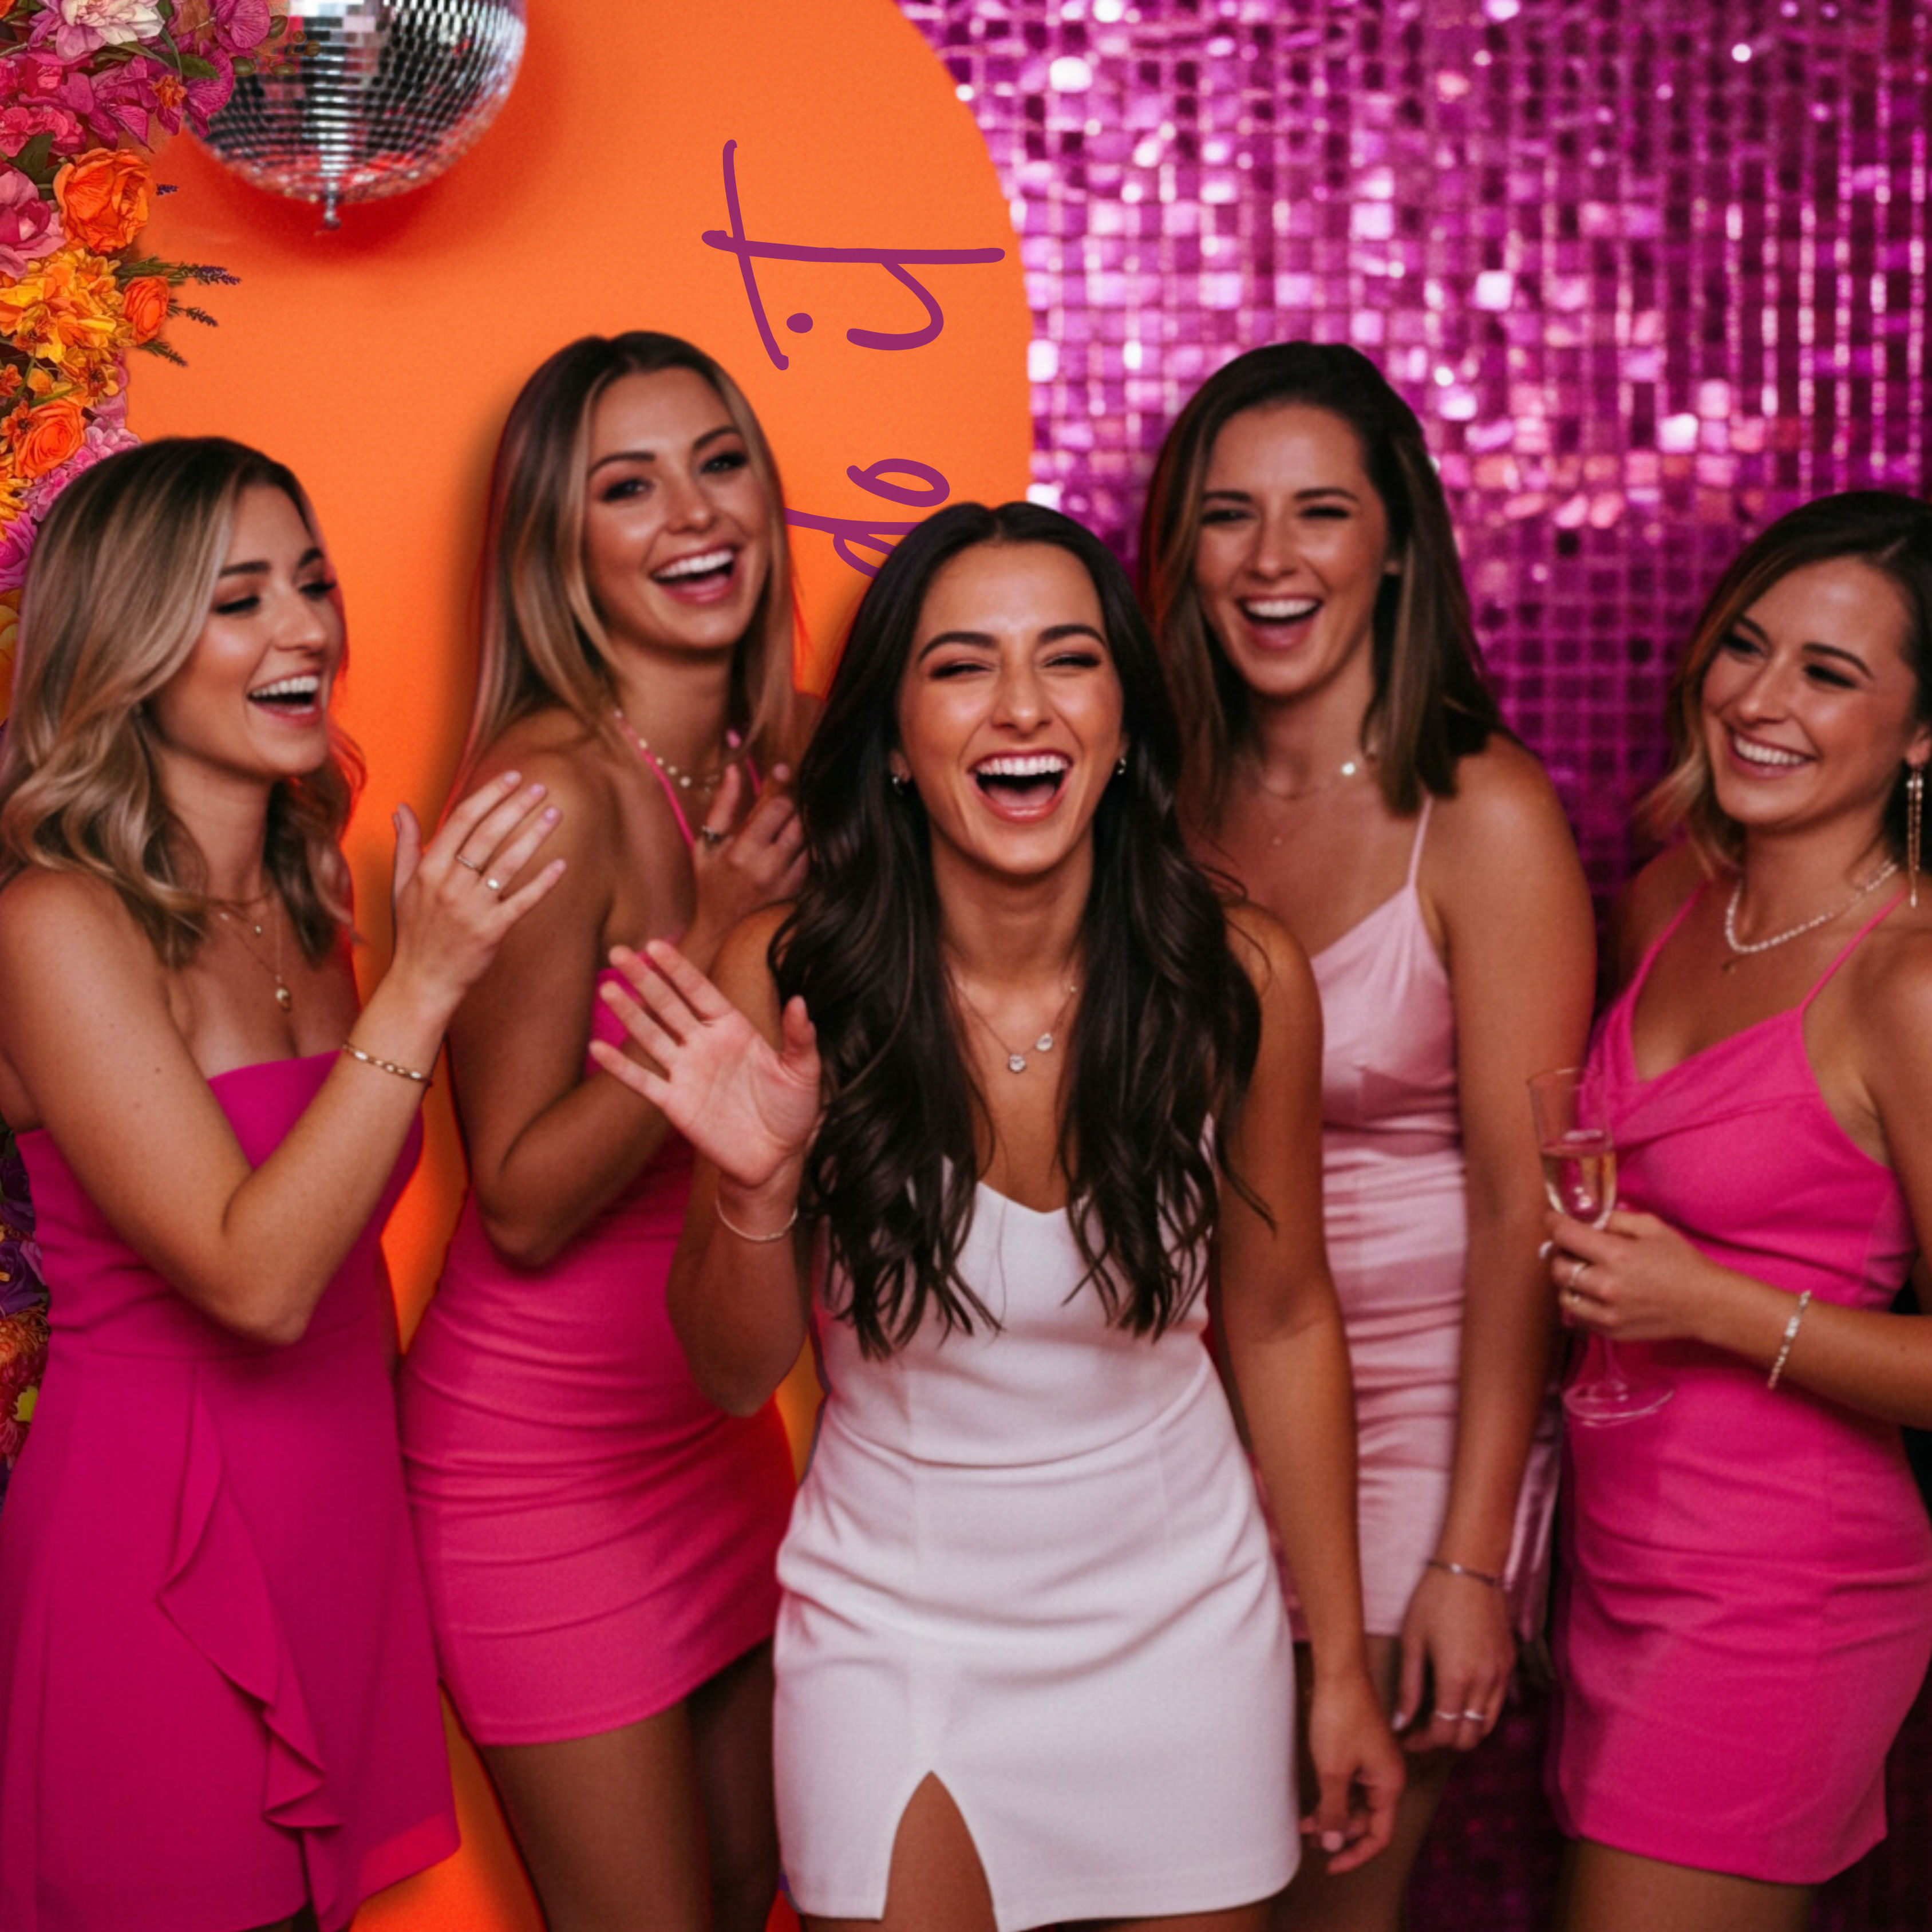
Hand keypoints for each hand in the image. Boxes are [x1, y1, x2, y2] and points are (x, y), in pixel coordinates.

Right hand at [387, 770, 565, 1011]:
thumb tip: (403, 808)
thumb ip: (406, 845)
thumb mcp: (401, 886)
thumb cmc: (413, 932)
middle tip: (541, 787)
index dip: (490, 795)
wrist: (421, 981)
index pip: (463, 819)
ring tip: (554, 812)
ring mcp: (472, 908)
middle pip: (489, 834)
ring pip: (509, 862)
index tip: (512, 778)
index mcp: (429, 868)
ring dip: (534, 834)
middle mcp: (450, 884)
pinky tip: (562, 864)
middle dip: (516, 806)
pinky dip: (543, 882)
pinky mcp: (492, 931)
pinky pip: (523, 900)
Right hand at [590, 939, 820, 1192]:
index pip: (699, 990)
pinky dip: (620, 1067)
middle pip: (667, 1005)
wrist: (777, 1157)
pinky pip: (643, 1082)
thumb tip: (800, 1001)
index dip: (678, 969)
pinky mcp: (676, 1104)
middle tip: (617, 952)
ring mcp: (687, 1073)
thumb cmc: (793, 1110)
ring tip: (607, 989)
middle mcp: (704, 1045)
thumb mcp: (803, 1071)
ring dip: (628, 1014)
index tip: (655, 945)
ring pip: (650, 1037)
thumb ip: (799, 1037)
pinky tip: (598, 1049)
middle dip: (643, 979)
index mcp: (733, 1028)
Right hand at [686, 765, 807, 961]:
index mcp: (740, 852)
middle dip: (794, 801)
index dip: (781, 784)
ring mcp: (786, 881)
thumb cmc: (711, 880)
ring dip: (803, 820)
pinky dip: (807, 842)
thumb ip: (722, 806)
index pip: (775, 807)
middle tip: (789, 791)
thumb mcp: (706, 843)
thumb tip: (734, 770)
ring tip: (792, 812)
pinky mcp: (798, 890)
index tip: (783, 768)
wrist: (722, 927)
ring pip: (809, 836)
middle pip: (797, 819)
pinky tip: (796, 837)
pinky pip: (812, 856)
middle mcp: (767, 868)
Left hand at [1301, 1666, 1403, 1874]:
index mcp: (1390, 1784)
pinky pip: (1350, 1785)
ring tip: (1304, 1824)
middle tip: (1309, 1839)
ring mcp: (1374, 1763)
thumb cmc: (1340, 1716)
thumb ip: (1335, 1810)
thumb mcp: (1333, 1770)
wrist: (1339, 1672)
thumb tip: (1335, 1844)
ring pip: (1356, 1803)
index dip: (1355, 1855)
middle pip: (1366, 1821)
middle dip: (1338, 1833)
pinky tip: (1313, 1802)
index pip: (1378, 1836)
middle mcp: (1387, 1776)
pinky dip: (1333, 1796)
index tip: (1330, 1867)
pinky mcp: (1361, 1751)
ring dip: (1332, 1815)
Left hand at [1393, 1564, 1514, 1753]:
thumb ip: (1408, 1687)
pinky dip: (1480, 1714)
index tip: (1406, 1737)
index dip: (1422, 1743)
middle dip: (1443, 1741)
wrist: (1470, 1568)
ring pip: (1487, 1727)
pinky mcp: (1509, 1665)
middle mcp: (1484, 1683)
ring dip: (1464, 1730)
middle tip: (1422, 1730)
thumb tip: (1400, 1723)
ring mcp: (1501, 1675)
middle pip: (1468, 1738)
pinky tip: (1459, 1699)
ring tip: (1440, 1718)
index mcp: (1456, 1679)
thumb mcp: (1412, 1641)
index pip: (1443, 1734)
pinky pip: (1497, 1704)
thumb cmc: (1434, 1600)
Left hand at [1545, 1207, 1727, 1344]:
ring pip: (1564, 1296)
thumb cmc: (1682, 1262)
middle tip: (1572, 1248)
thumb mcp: (1652, 1227)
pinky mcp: (1612, 1332)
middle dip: (1561, 1254)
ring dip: (1568, 1281)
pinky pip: (1579, 1317)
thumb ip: (1615, 1220)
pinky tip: (1595, 1294)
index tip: (1552, 1219)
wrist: (1706, 1304)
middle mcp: (1607, 1286)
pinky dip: (1581, 1303)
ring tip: (1585, 1273)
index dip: (1554, 1223)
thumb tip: (1587, 1219)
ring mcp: (1608, 1314)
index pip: (1564, 1235)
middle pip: (1558, 1268)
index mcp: (1616, 1255)